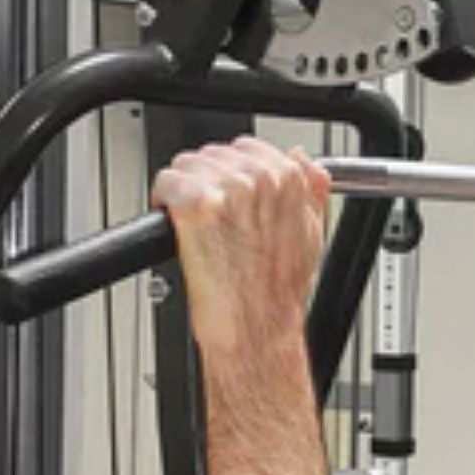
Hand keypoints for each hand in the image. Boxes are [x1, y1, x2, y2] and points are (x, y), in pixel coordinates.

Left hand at [152, 137, 332, 354]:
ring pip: (186, 165)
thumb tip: (304, 161)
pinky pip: (167, 182)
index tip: (226, 195)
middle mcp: (259, 178)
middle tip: (208, 216)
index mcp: (289, 179)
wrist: (255, 326)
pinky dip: (162, 200)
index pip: (247, 147)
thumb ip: (310, 190)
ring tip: (192, 224)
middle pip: (212, 155)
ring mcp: (227, 190)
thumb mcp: (313, 234)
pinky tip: (175, 225)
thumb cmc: (278, 292)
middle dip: (205, 180)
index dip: (230, 173)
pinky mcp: (196, 205)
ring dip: (182, 190)